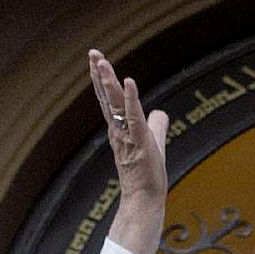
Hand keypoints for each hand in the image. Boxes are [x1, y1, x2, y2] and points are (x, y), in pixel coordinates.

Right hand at [89, 50, 167, 253]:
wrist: (146, 200)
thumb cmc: (147, 175)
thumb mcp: (154, 142)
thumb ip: (156, 125)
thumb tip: (161, 112)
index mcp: (120, 128)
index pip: (109, 99)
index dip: (102, 79)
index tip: (96, 59)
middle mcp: (119, 130)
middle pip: (107, 97)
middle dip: (100, 74)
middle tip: (93, 52)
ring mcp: (127, 136)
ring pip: (116, 105)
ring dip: (109, 83)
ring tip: (103, 62)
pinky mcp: (139, 143)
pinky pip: (134, 117)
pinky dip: (132, 99)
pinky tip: (129, 82)